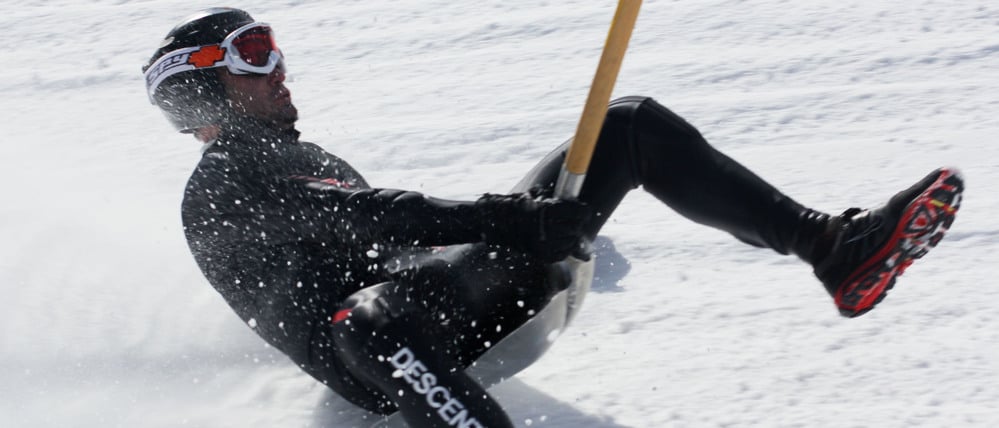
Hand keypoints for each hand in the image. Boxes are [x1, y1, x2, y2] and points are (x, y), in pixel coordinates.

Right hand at [476, 193, 590, 261]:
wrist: (497, 222)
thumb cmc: (519, 206)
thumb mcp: (538, 197)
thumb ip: (556, 201)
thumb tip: (574, 202)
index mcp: (549, 210)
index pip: (579, 212)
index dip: (583, 211)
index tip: (583, 210)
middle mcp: (548, 228)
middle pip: (577, 227)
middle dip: (578, 223)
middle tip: (574, 220)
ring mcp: (545, 244)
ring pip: (572, 242)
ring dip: (572, 236)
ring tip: (565, 231)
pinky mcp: (542, 255)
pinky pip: (562, 254)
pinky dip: (564, 248)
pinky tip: (559, 241)